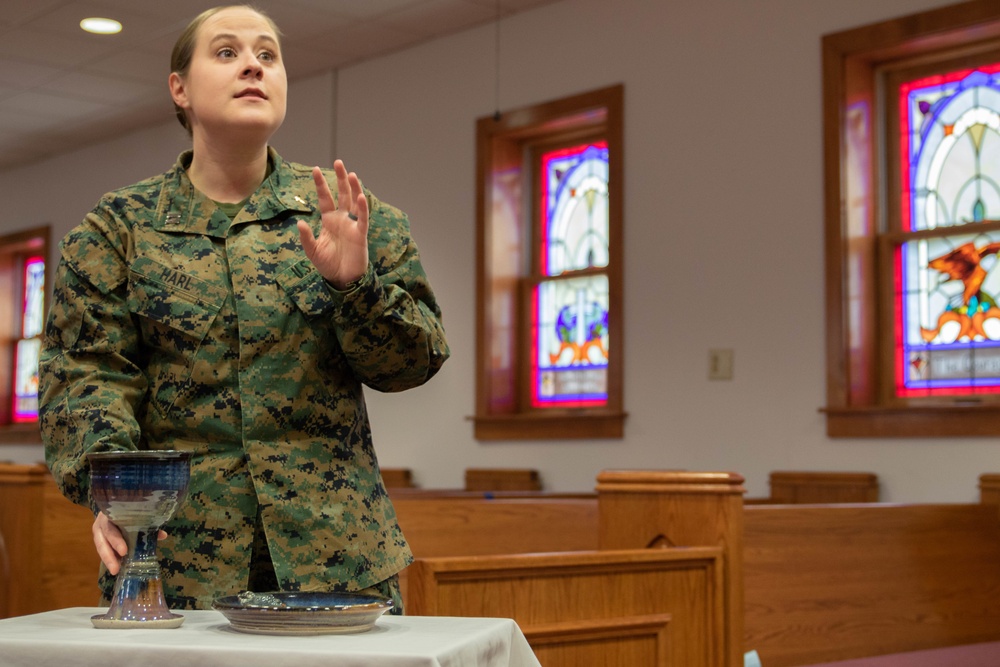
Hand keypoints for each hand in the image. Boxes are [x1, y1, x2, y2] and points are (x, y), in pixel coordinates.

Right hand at [93, 512, 166, 575]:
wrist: (116, 506)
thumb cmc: (127, 510)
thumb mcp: (135, 514)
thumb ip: (147, 524)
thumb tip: (163, 535)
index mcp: (110, 514)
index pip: (111, 527)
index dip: (116, 540)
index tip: (124, 552)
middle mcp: (101, 524)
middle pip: (102, 540)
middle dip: (109, 555)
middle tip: (116, 569)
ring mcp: (99, 532)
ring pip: (100, 547)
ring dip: (108, 560)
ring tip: (115, 571)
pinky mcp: (99, 540)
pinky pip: (103, 550)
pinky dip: (110, 558)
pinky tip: (116, 567)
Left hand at [297, 159, 369, 287]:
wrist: (342, 278)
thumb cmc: (328, 264)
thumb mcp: (312, 251)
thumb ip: (307, 237)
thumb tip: (300, 223)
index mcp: (329, 220)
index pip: (325, 198)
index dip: (321, 184)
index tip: (315, 169)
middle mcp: (341, 219)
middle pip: (341, 194)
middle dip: (340, 178)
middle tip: (338, 161)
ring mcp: (352, 225)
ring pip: (353, 202)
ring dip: (353, 188)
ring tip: (351, 174)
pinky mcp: (360, 234)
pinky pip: (362, 218)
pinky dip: (362, 208)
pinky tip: (360, 196)